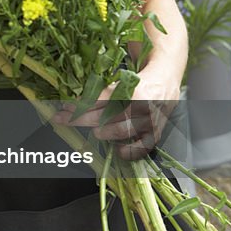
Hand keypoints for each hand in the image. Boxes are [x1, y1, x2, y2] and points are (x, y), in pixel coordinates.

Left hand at [53, 66, 180, 160]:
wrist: (166, 80)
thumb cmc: (138, 79)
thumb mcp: (121, 78)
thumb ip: (101, 88)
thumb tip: (74, 98)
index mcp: (131, 87)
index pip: (101, 97)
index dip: (81, 103)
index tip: (65, 106)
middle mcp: (141, 105)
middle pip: (106, 115)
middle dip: (81, 118)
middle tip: (63, 119)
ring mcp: (149, 121)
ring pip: (122, 131)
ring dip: (104, 132)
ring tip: (95, 132)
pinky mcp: (155, 133)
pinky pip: (141, 148)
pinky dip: (129, 152)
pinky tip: (117, 150)